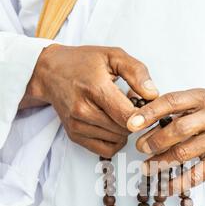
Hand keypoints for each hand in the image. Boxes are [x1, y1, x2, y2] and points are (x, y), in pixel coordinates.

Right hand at [22, 44, 157, 156]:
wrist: (51, 72)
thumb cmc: (83, 62)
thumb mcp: (113, 56)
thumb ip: (137, 72)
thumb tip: (153, 94)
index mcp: (95, 89)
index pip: (128, 116)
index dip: (144, 114)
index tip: (145, 105)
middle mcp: (83, 110)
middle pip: (124, 130)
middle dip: (134, 120)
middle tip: (130, 104)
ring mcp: (77, 126)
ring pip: (117, 140)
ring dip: (124, 129)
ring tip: (118, 111)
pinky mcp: (75, 136)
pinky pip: (106, 149)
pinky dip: (115, 140)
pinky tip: (112, 124)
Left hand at [127, 89, 204, 192]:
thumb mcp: (204, 101)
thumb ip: (178, 108)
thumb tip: (141, 120)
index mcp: (203, 98)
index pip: (171, 102)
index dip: (149, 113)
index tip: (131, 123)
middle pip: (177, 130)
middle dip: (154, 141)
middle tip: (140, 148)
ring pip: (184, 153)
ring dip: (160, 163)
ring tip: (146, 168)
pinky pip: (197, 175)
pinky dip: (177, 183)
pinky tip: (164, 187)